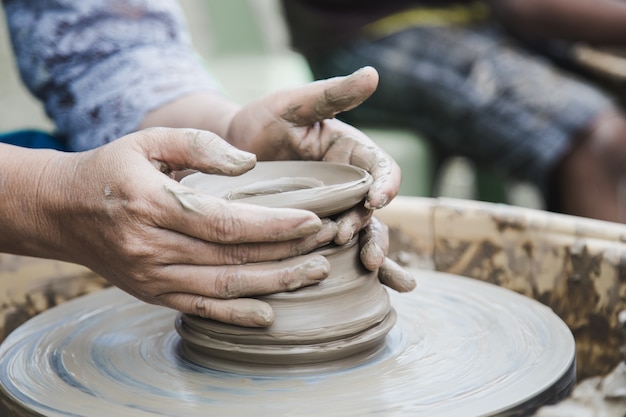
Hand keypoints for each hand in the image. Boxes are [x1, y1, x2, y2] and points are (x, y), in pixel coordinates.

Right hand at [10, 128, 342, 326]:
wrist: (63, 211)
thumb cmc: (111, 171)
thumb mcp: (148, 141)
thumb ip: (199, 146)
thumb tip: (249, 164)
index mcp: (151, 204)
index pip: (223, 221)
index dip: (271, 225)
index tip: (311, 221)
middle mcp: (151, 246)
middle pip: (231, 257)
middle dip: (284, 254)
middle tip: (325, 248)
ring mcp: (151, 276)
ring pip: (223, 286)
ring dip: (272, 283)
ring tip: (312, 275)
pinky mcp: (152, 293)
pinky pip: (200, 308)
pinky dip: (236, 314)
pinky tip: (269, 313)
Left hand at [226, 67, 412, 292]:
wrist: (230, 150)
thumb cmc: (263, 121)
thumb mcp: (294, 105)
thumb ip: (331, 94)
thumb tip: (373, 74)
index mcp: (351, 154)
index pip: (381, 169)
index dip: (385, 184)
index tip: (378, 198)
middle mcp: (347, 186)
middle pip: (374, 211)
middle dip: (372, 230)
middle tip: (361, 246)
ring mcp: (332, 211)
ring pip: (361, 235)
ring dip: (371, 254)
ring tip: (371, 271)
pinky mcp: (313, 231)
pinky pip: (336, 252)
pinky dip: (350, 269)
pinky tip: (363, 287)